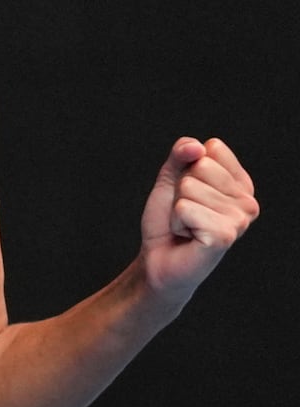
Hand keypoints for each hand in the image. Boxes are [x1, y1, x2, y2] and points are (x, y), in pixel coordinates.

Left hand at [138, 137, 258, 304]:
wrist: (158, 259)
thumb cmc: (168, 220)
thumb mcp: (172, 178)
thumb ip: (182, 154)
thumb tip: (197, 146)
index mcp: (241, 184)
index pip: (212, 149)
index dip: (187, 169)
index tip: (189, 193)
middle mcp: (247, 202)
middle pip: (200, 166)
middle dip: (181, 190)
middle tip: (186, 214)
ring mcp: (240, 220)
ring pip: (190, 187)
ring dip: (178, 209)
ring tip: (187, 227)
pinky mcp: (224, 236)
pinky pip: (185, 207)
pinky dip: (177, 222)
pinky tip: (188, 237)